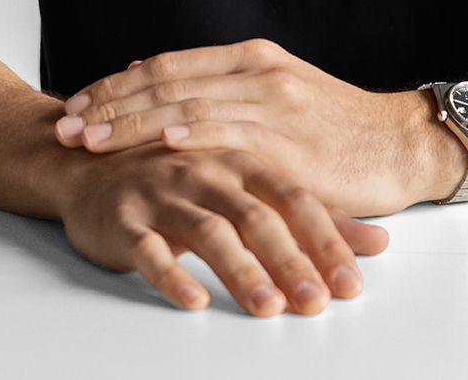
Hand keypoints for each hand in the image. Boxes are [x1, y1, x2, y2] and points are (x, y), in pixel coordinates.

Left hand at [54, 36, 421, 215]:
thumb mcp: (277, 99)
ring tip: (90, 140)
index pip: (167, 66)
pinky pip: (235, 132)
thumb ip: (222, 96)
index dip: (116, 85)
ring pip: (187, 105)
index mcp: (250, 59)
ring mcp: (273, 102)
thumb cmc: (336, 130)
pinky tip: (165, 140)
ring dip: (132, 124)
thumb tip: (158, 95)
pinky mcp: (290, 139)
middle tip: (65, 125)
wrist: (399, 143)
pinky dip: (196, 133)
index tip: (76, 103)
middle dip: (109, 105)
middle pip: (165, 82)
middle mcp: (256, 72)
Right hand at [59, 137, 390, 315]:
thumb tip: (377, 242)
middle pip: (257, 216)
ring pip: (209, 231)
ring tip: (268, 308)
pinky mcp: (126, 219)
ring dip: (241, 271)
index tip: (353, 283)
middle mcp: (208, 169)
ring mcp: (165, 192)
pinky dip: (172, 274)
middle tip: (318, 304)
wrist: (90, 160)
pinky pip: (149, 250)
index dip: (325, 240)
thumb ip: (312, 214)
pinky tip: (194, 300)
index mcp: (242, 158)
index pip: (295, 199)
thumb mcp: (250, 186)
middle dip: (291, 262)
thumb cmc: (180, 176)